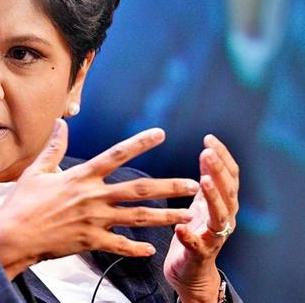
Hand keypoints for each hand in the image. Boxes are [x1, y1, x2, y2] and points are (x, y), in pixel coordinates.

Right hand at [0, 119, 200, 278]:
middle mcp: (93, 197)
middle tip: (193, 184)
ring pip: (137, 219)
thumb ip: (54, 147)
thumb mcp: (37, 170)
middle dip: (169, 187)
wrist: (13, 235)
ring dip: (165, 217)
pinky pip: (119, 247)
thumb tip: (61, 123)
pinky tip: (150, 250)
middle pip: (138, 190)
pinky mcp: (90, 242)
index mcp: (81, 177)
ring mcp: (94, 221)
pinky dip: (135, 249)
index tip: (160, 134)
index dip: (139, 143)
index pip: (116, 155)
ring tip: (188, 215)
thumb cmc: (22, 202)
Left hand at [164, 135, 239, 302]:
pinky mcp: (199, 255)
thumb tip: (207, 152)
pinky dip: (189, 236)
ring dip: (213, 198)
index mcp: (223, 204)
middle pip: (228, 192)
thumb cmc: (195, 231)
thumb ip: (206, 182)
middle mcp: (224, 219)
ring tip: (203, 182)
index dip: (222, 157)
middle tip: (206, 152)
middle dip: (218, 171)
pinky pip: (196, 246)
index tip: (209, 138)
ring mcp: (214, 238)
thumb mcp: (202, 204)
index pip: (230, 176)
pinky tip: (179, 227)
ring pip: (219, 217)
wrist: (190, 271)